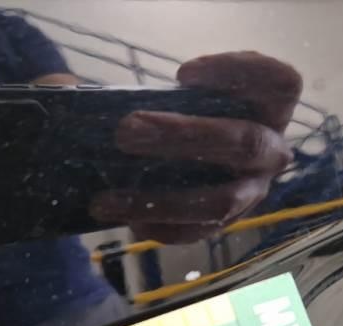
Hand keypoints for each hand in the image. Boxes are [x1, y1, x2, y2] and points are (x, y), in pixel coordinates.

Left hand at [89, 51, 301, 243]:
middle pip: (242, 142)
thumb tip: (61, 94)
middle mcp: (271, 151)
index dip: (239, 74)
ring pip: (219, 200)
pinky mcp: (224, 224)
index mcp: (270, 107)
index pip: (281, 83)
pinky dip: (158, 227)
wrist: (178, 158)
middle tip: (125, 131)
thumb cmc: (179, 115)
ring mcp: (251, 192)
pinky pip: (197, 233)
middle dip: (182, 136)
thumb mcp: (163, 95)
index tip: (182, 74)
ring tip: (106, 198)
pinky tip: (125, 218)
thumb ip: (122, 90)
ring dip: (161, 198)